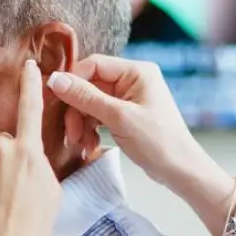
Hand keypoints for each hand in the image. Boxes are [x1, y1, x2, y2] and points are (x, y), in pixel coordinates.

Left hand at [0, 60, 60, 235]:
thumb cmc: (31, 229)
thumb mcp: (52, 191)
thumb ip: (40, 163)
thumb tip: (30, 153)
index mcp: (30, 152)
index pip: (30, 109)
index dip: (29, 85)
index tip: (27, 65)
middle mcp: (0, 148)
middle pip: (0, 143)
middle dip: (1, 161)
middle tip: (6, 192)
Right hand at [45, 55, 235, 235]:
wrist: (180, 171)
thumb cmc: (158, 142)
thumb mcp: (118, 118)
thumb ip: (86, 97)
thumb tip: (55, 79)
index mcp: (136, 71)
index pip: (94, 65)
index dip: (72, 81)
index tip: (56, 100)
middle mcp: (133, 79)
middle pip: (90, 85)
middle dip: (77, 109)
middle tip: (71, 133)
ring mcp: (129, 97)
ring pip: (91, 102)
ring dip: (82, 122)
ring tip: (80, 143)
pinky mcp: (126, 114)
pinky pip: (99, 114)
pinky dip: (91, 129)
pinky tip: (90, 145)